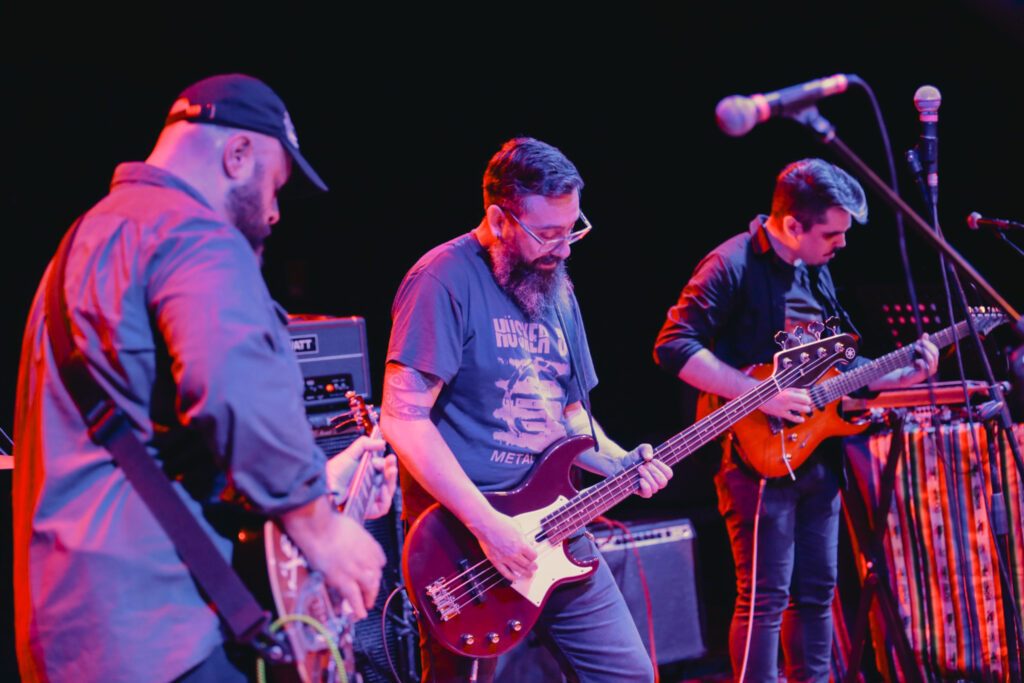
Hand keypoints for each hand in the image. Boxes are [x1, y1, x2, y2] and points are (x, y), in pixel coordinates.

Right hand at [279, 497, 386, 620]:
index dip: (375, 567)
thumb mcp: (348, 525)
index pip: (379, 558)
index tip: (372, 571)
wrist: (319, 528)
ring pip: (369, 587)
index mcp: (369, 542)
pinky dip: (359, 607)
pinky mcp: (344, 580)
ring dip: (369, 597)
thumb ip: (352, 535)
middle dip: (374, 584)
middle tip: (371, 591)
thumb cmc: (328, 522)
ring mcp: (357, 570)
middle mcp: (367, 557)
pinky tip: (360, 614)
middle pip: (376, 574)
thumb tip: (348, 538)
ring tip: (367, 604)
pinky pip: (354, 597)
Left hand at [326, 435, 387, 501]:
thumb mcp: (349, 454)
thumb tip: (382, 443)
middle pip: (388, 479)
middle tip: (391, 461)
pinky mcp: (368, 510)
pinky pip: (383, 506)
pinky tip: (383, 488)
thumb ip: (364, 444)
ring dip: (392, 480)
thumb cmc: (334, 473)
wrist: (324, 487)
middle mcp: (370, 485)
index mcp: (367, 473)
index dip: (387, 462)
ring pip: (388, 491)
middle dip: (391, 469)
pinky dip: (386, 498)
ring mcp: (370, 497)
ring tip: (390, 471)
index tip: (387, 456)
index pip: (384, 469)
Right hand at [469, 508, 537, 582]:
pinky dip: (511, 577)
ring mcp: (505, 558)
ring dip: (525, 573)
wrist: (486, 524)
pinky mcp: (496, 561)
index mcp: (521, 544)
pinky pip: (505, 572)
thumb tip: (525, 542)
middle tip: (534, 568)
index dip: (534, 557)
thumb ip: (522, 537)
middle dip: (532, 567)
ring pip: (518, 570)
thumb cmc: (500, 522)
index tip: (534, 557)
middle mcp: (514, 553)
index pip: (533, 555)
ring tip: (528, 574)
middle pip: (527, 564)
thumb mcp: (517, 527)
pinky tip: (515, 577)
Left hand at [629, 444, 671, 497]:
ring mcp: (649, 487)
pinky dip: (645, 486)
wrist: (621, 464)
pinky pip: (647, 494)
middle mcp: (656, 481)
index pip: (669, 474)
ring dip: (647, 476)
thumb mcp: (640, 449)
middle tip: (644, 465)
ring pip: (655, 487)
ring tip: (639, 468)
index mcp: (660, 471)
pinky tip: (640, 479)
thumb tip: (649, 457)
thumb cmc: (634, 457)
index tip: (653, 460)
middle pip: (663, 482)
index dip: (662, 467)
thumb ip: (646, 448)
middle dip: (654, 472)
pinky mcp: (640, 492)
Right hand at [758, 387, 812, 422]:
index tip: (806, 398)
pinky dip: (799, 420)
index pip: (805, 395)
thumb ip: (795, 389)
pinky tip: (802, 419)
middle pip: (806, 402)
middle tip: (806, 404)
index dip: (807, 397)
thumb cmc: (771, 391)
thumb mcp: (783, 387)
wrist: (759, 396)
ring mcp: (784, 407)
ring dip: (806, 410)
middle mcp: (788, 399)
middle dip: (807, 403)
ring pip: (802, 409)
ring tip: (805, 410)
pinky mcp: (781, 413)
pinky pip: (793, 418)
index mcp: (788, 392)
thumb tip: (805, 392)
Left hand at [895, 334, 939, 386]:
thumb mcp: (916, 352)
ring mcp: (930, 371)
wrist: (905, 376)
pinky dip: (920, 361)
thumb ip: (922, 344)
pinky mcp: (924, 374)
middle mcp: (934, 366)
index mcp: (934, 360)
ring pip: (930, 359)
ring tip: (915, 348)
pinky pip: (925, 366)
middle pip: (934, 353)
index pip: (935, 350)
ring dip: (923, 351)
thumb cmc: (912, 363)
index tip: (920, 340)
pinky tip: (914, 361)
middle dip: (926, 346)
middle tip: (917, 342)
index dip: (928, 344)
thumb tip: (926, 334)